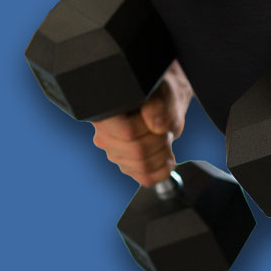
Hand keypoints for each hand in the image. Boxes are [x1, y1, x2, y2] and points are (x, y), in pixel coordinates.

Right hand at [91, 61, 192, 186]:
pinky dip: (162, 170)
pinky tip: (166, 158)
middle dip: (161, 142)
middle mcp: (104, 135)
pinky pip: (145, 178)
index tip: (159, 121)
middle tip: (166, 130)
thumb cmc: (157, 93)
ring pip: (143, 167)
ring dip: (164, 154)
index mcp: (106, 114)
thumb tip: (156, 125)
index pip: (127, 132)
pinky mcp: (126, 166)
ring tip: (165, 140)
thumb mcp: (160, 93)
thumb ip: (157, 106)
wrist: (161, 102)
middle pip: (137, 152)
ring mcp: (114, 153)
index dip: (149, 128)